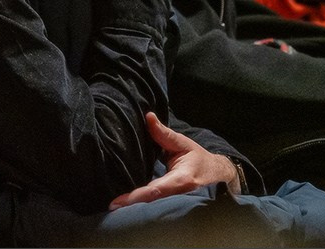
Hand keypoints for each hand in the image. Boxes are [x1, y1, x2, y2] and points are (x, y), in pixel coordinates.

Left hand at [108, 112, 239, 209]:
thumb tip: (148, 116)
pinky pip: (153, 203)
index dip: (137, 196)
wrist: (213, 172)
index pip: (156, 190)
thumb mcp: (182, 142)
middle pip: (151, 202)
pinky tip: (123, 205)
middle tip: (111, 206)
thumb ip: (163, 133)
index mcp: (181, 180)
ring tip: (112, 208)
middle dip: (131, 205)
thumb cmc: (197, 157)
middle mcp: (176, 193)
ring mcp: (173, 200)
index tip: (119, 201)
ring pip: (151, 206)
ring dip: (133, 207)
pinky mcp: (169, 200)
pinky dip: (139, 204)